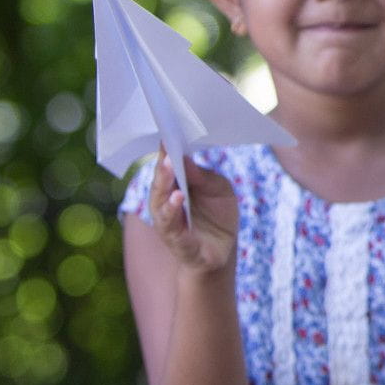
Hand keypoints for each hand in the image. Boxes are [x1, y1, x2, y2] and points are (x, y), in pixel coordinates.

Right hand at [148, 148, 237, 275]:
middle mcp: (166, 203)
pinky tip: (178, 199)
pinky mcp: (177, 241)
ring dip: (165, 186)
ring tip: (170, 170)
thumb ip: (202, 176)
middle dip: (163, 168)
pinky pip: (171, 225)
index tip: (167, 135)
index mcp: (175, 187)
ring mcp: (169, 223)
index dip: (166, 153)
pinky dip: (173, 211)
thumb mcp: (219, 189)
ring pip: (160, 203)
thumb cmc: (218, 215)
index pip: (168, 168)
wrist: (224, 249)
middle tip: (167, 153)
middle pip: (160, 184)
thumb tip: (185, 158)